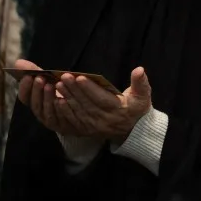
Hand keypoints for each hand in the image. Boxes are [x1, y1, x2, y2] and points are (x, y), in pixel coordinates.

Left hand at [14, 59, 150, 142]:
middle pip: (86, 104)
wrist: (132, 131)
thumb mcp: (143, 95)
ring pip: (78, 111)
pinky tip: (57, 101)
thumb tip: (139, 70)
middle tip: (63, 77)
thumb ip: (140, 83)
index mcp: (118, 109)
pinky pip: (73, 120)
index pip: (101, 98)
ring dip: (67, 98)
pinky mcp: (85, 130)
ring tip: (58, 85)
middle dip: (74, 90)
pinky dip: (64, 111)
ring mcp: (93, 126)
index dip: (90, 88)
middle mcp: (104, 119)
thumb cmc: (136, 108)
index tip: (80, 77)